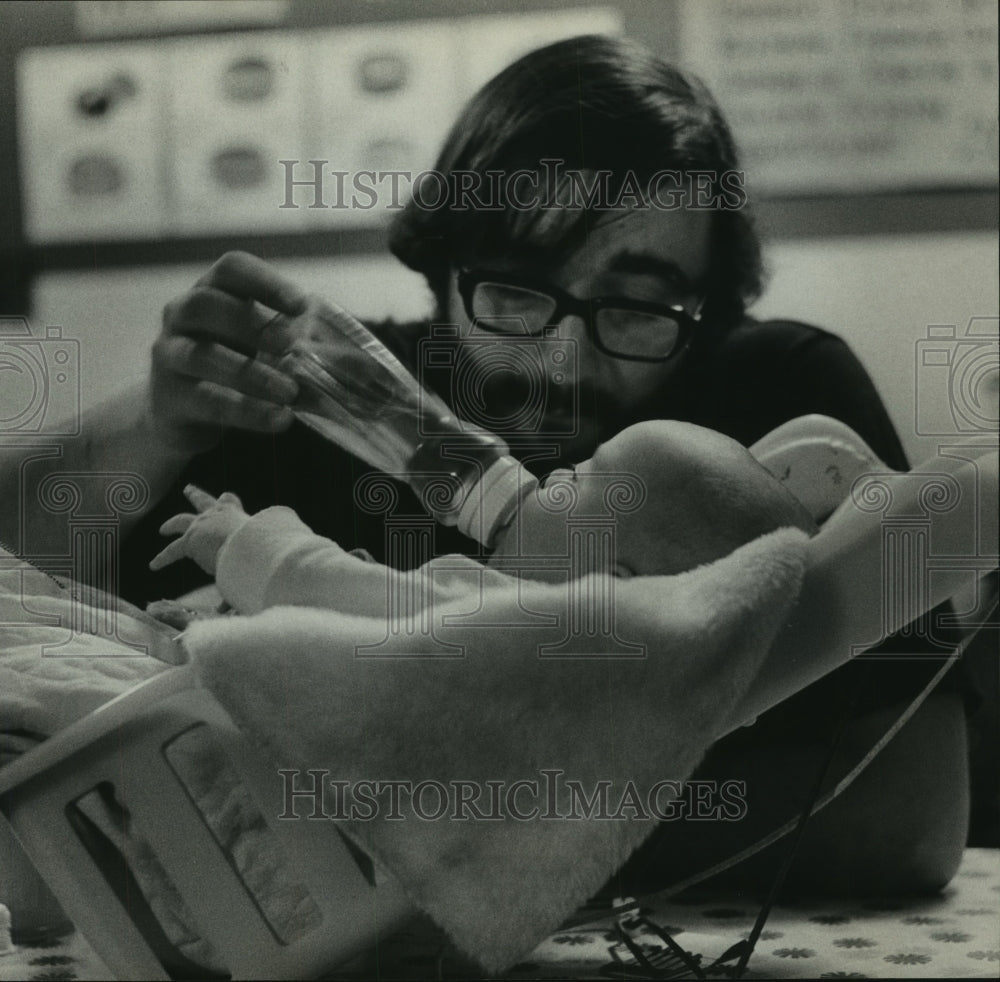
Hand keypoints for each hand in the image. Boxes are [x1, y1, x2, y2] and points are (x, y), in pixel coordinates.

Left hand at [150, 485, 249, 574]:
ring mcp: (200, 525)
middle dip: (195, 495)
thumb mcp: (255, 541)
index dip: (227, 500)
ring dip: (171, 524)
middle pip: (203, 500)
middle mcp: (215, 514)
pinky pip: (172, 551)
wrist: (243, 544)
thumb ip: (252, 552)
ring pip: (181, 521)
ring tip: (163, 529)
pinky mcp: (189, 541)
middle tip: (188, 489)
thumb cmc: (256, 543)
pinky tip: (153, 565)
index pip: (229, 500)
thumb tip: (261, 569)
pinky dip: (163, 559)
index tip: (224, 496)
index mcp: (234, 512)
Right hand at [151, 252, 308, 453]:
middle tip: (291, 345)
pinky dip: (246, 412)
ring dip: (251, 374)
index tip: (301, 305)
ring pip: (203, 356)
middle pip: (206, 304)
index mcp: (212, 292)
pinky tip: (278, 420)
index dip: (265, 282)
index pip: (231, 269)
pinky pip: (207, 401)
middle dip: (251, 323)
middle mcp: (182, 316)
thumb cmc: (233, 367)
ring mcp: (170, 355)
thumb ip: (304, 350)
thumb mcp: (264, 350)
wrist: (183, 413)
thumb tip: (366, 368)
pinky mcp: (170, 397)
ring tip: (290, 393)